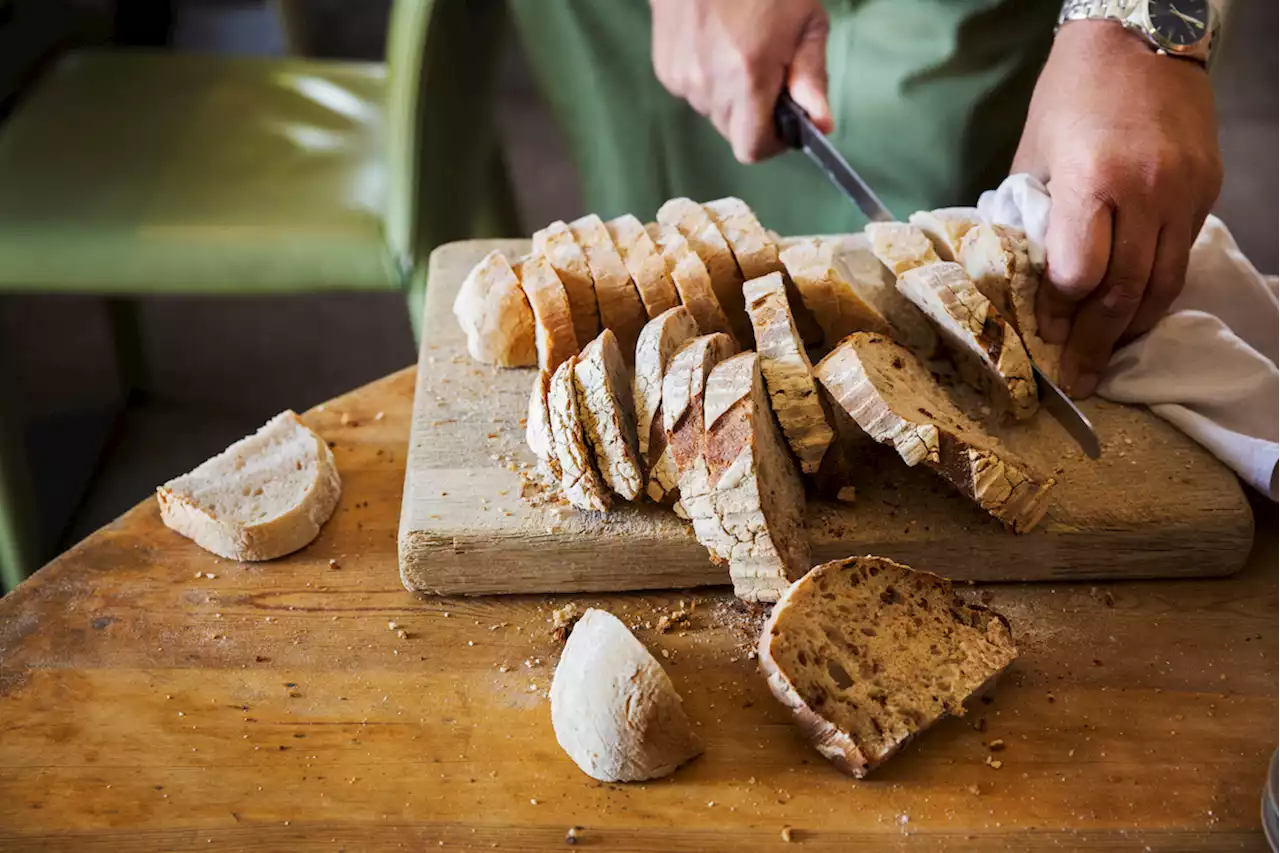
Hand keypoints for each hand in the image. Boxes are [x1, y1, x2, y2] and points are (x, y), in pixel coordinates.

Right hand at [649, 0, 831, 162]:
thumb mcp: (805, 22)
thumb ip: (812, 78)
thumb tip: (821, 124)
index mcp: (748, 76)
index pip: (752, 148)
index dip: (772, 143)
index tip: (784, 125)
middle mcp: (709, 84)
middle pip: (733, 131)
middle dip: (755, 114)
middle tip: (768, 73)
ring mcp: (682, 78)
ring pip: (713, 112)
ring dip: (731, 96)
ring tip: (741, 50)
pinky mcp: (665, 68)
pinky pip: (694, 92)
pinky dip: (709, 79)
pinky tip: (717, 44)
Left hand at [1012, 21, 1222, 396]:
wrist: (1142, 37)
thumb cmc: (1072, 94)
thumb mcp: (1034, 154)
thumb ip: (1030, 217)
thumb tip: (1016, 277)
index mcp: (1094, 180)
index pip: (1079, 273)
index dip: (1059, 313)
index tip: (1043, 336)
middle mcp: (1147, 191)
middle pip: (1124, 291)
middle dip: (1095, 343)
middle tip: (1077, 382)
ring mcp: (1185, 193)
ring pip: (1162, 284)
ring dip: (1130, 329)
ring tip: (1104, 360)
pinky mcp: (1207, 192)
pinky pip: (1179, 258)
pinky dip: (1154, 292)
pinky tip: (1131, 312)